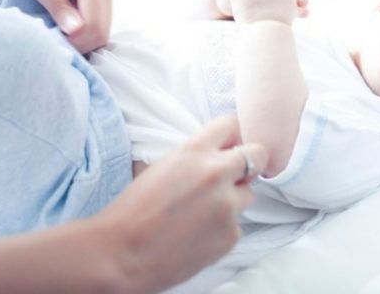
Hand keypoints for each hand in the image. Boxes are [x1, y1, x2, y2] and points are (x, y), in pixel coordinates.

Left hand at [9, 0, 113, 52]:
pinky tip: (67, 27)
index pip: (94, 25)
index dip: (76, 43)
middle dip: (80, 44)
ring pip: (104, 30)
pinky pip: (101, 22)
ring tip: (59, 34)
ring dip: (83, 39)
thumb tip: (77, 32)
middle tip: (55, 43)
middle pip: (102, 31)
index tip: (53, 44)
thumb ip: (59, 8)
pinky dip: (85, 31)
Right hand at [98, 116, 267, 293]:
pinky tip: (196, 236)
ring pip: (248, 194)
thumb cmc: (132, 211)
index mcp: (195, 151)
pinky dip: (221, 229)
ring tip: (202, 214)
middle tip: (234, 175)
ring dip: (232, 200)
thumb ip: (195, 158)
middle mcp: (217, 174)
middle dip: (249, 163)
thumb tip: (220, 157)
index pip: (232, 125)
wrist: (121, 254)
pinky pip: (236, 225)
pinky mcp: (231, 235)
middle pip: (258, 154)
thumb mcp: (163, 167)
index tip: (229, 146)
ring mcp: (228, 206)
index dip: (231, 137)